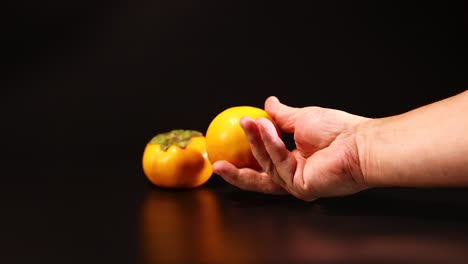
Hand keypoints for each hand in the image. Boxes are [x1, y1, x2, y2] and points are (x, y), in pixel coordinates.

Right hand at [212, 96, 369, 200]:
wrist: (360, 142)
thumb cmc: (339, 130)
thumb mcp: (302, 118)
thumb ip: (282, 115)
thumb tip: (268, 103)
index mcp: (295, 160)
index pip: (266, 162)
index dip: (247, 154)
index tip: (230, 146)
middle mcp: (295, 175)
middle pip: (259, 178)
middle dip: (237, 172)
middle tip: (217, 163)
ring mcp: (297, 183)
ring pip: (266, 167)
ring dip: (255, 143)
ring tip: (247, 123)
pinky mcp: (301, 186)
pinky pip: (278, 163)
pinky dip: (271, 144)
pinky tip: (265, 129)